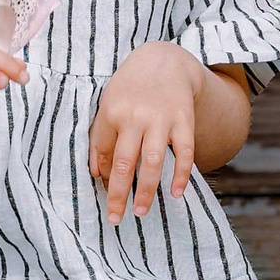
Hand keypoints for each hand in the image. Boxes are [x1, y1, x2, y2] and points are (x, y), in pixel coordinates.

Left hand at [90, 41, 206, 222]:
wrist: (165, 61)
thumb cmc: (130, 88)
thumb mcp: (108, 104)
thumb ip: (100, 137)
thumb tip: (94, 174)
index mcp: (111, 112)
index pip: (102, 153)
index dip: (102, 176)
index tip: (104, 194)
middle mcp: (135, 117)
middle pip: (124, 163)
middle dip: (118, 194)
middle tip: (115, 219)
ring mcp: (161, 119)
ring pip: (153, 162)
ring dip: (147, 191)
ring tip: (142, 212)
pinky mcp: (184, 120)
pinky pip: (184, 152)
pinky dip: (182, 174)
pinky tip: (177, 193)